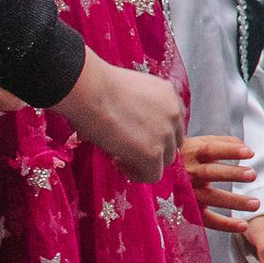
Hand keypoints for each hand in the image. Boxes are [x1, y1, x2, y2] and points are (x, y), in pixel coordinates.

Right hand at [57, 53, 182, 183]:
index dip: (156, 132)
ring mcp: (166, 134)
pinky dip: (137, 174)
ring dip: (145, 161)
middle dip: (153, 147)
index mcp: (168, 94)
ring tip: (119, 155)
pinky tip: (119, 163)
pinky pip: (153, 175)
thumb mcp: (130, 92)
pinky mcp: (153, 153)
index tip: (137, 135)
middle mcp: (173, 113)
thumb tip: (133, 128)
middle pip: (172, 142)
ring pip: (165, 159)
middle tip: (127, 147)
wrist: (89, 91)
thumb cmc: (97, 87)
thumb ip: (142, 109)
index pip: (173, 122)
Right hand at [179, 131, 260, 230]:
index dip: (229, 151)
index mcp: (191, 153)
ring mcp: (187, 192)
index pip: (211, 150)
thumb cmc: (185, 156)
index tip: (249, 153)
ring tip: (256, 204)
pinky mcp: (187, 209)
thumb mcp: (199, 143)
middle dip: (231, 174)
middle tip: (253, 175)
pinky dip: (224, 224)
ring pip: (209, 197)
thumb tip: (245, 147)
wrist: (155, 173)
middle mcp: (187, 172)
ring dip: (233, 201)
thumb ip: (223, 143)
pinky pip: (206, 219)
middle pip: (210, 173)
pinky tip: (243, 225)